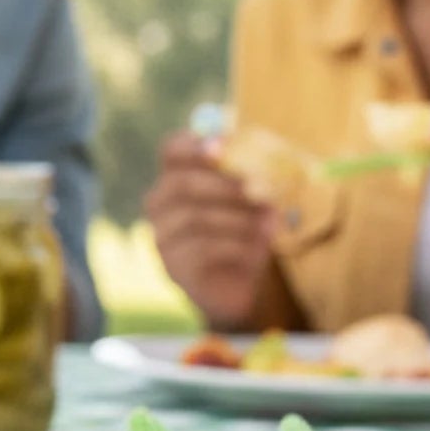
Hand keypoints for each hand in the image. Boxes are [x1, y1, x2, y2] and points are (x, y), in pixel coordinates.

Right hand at [144, 133, 277, 329]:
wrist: (246, 285)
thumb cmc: (248, 232)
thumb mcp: (256, 199)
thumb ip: (254, 173)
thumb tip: (260, 157)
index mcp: (178, 177)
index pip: (172, 151)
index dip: (194, 145)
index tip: (223, 146)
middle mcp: (161, 205)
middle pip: (180, 184)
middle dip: (223, 184)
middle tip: (258, 188)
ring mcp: (163, 238)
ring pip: (193, 218)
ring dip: (237, 218)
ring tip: (268, 224)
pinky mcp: (174, 269)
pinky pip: (201, 250)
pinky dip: (235, 245)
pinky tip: (255, 249)